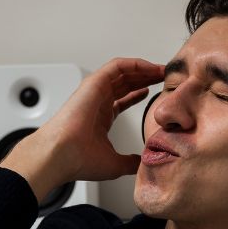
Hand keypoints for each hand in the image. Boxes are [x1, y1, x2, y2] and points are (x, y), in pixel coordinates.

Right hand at [0, 57, 163, 200]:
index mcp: (101, 117)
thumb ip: (130, 162)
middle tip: (165, 77)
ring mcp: (95, 91)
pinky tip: (150, 67)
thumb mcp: (115, 164)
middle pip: (125, 83)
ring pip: (123, 72)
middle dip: (146, 78)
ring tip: (162, 70)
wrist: (62, 156)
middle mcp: (97, 102)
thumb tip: (144, 163)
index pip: (123, 99)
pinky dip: (135, 64)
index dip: (140, 94)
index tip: (157, 93)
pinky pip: (117, 66)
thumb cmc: (79, 160)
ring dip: (144, 69)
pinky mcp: (94, 83)